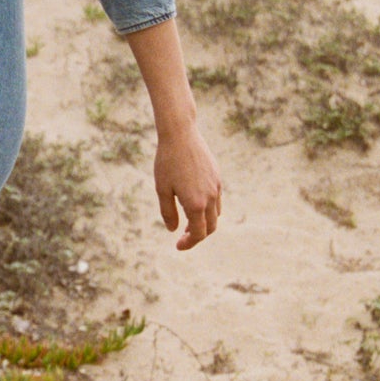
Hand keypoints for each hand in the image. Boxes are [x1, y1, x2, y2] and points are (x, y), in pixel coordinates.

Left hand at [155, 120, 222, 250]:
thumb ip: (168, 212)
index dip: (189, 243)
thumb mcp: (162, 189)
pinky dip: (208, 209)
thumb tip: (174, 230)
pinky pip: (217, 200)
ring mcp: (216, 187)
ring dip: (204, 222)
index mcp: (196, 204)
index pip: (198, 234)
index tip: (178, 246)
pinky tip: (194, 203)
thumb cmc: (167, 162)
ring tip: (187, 221)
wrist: (180, 134)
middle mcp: (211, 197)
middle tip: (182, 236)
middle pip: (210, 227)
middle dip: (197, 235)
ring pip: (216, 214)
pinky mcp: (217, 177)